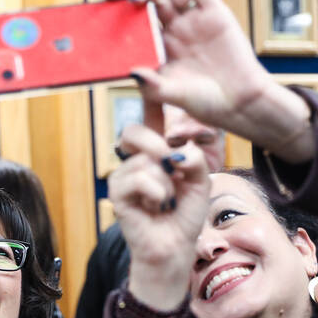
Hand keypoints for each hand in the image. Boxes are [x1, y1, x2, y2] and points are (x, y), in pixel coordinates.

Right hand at [110, 102, 210, 310]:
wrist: (174, 247)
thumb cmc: (185, 213)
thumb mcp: (201, 178)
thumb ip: (193, 157)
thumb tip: (174, 152)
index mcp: (155, 150)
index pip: (149, 115)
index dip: (148, 93)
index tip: (143, 71)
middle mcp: (135, 158)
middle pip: (133, 130)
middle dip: (157, 144)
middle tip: (176, 167)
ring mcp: (123, 175)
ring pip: (143, 158)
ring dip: (165, 180)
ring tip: (167, 199)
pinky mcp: (117, 193)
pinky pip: (140, 178)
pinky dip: (157, 193)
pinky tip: (158, 207)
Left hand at [127, 0, 314, 161]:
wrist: (240, 103)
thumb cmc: (206, 103)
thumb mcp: (174, 96)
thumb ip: (153, 86)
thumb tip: (132, 71)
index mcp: (161, 46)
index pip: (138, 21)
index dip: (123, 11)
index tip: (107, 3)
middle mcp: (176, 29)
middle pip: (152, 0)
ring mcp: (195, 20)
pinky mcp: (217, 14)